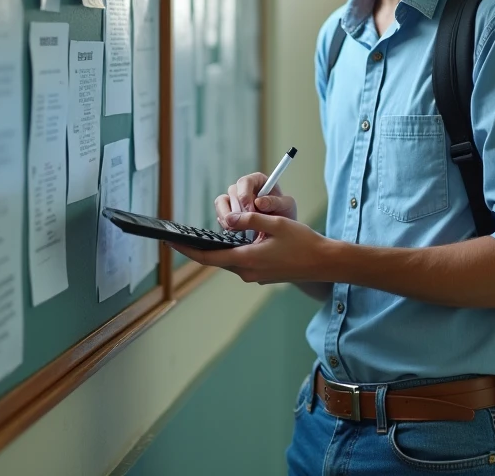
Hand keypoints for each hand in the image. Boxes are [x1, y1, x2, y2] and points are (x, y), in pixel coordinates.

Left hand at [169, 212, 334, 284]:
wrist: (324, 263)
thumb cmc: (303, 242)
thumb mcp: (276, 223)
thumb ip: (250, 219)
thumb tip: (228, 219)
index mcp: (247, 259)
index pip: (208, 256)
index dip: (186, 249)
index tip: (170, 242)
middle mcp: (247, 271)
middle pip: (215, 259)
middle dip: (199, 247)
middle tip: (180, 236)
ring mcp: (254, 275)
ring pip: (228, 259)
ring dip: (218, 248)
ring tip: (204, 235)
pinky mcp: (261, 275)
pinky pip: (240, 261)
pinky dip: (232, 251)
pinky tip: (232, 239)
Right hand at [216, 172, 297, 230]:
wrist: (280, 229)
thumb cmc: (285, 213)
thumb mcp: (286, 206)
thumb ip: (275, 202)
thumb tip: (259, 202)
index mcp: (257, 180)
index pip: (245, 182)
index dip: (245, 195)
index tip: (250, 210)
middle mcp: (243, 187)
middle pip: (232, 193)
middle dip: (239, 210)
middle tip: (247, 224)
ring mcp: (234, 199)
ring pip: (221, 202)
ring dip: (229, 217)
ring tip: (241, 229)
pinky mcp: (228, 211)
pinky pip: (220, 214)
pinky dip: (225, 223)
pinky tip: (237, 230)